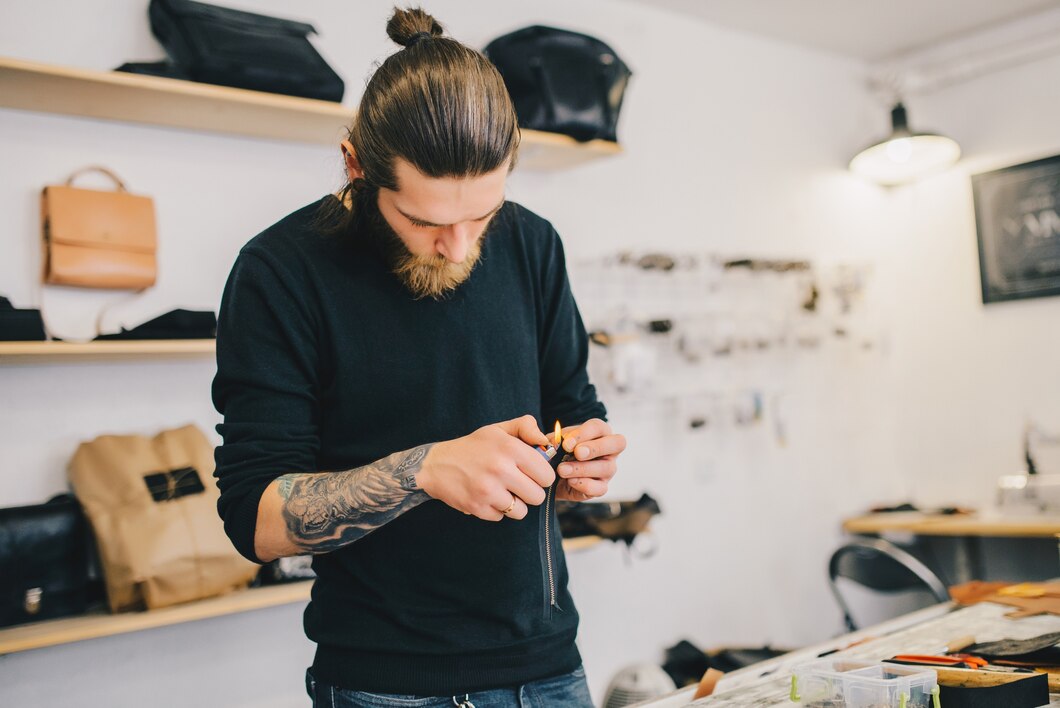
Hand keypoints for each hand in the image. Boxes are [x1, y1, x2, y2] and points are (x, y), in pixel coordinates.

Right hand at [417, 415, 555, 520]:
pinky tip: (487, 496)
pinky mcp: (477, 507)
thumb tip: (548, 443)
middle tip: (518, 484)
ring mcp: (488, 490)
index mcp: (510, 448)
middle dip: (530, 492)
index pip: (546, 475)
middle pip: (537, 496)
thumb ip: (526, 427)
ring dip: (514, 504)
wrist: (435, 465)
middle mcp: (500, 469)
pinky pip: (501, 517)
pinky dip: (496, 510)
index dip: (542, 476)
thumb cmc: (472, 446)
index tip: (532, 474)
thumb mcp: (498, 429)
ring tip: (502, 491)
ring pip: (521, 511)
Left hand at [553, 418, 625, 500]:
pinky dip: (584, 485)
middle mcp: (609, 450)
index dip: (584, 434)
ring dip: (582, 468)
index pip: (599, 427)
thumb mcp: (554, 442)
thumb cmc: (558, 453)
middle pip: (617, 443)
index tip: (566, 443)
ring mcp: (608, 469)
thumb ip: (556, 439)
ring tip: (562, 469)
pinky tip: (570, 481)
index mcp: (599, 433)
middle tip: (577, 453)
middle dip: (595, 448)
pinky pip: (600, 488)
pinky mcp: (602, 487)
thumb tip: (557, 442)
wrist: (551, 476)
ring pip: (606, 468)